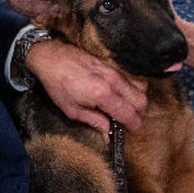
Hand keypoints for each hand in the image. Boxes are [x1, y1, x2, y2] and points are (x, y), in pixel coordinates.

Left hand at [27, 40, 147, 134]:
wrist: (52, 58)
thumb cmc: (58, 84)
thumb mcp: (72, 110)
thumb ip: (94, 122)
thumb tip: (108, 135)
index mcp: (102, 95)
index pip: (129, 113)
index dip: (134, 125)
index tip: (133, 130)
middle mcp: (113, 81)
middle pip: (141, 100)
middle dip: (140, 113)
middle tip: (130, 121)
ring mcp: (115, 70)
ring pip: (141, 87)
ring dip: (138, 100)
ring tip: (127, 107)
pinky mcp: (113, 64)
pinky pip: (133, 77)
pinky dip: (134, 88)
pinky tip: (123, 95)